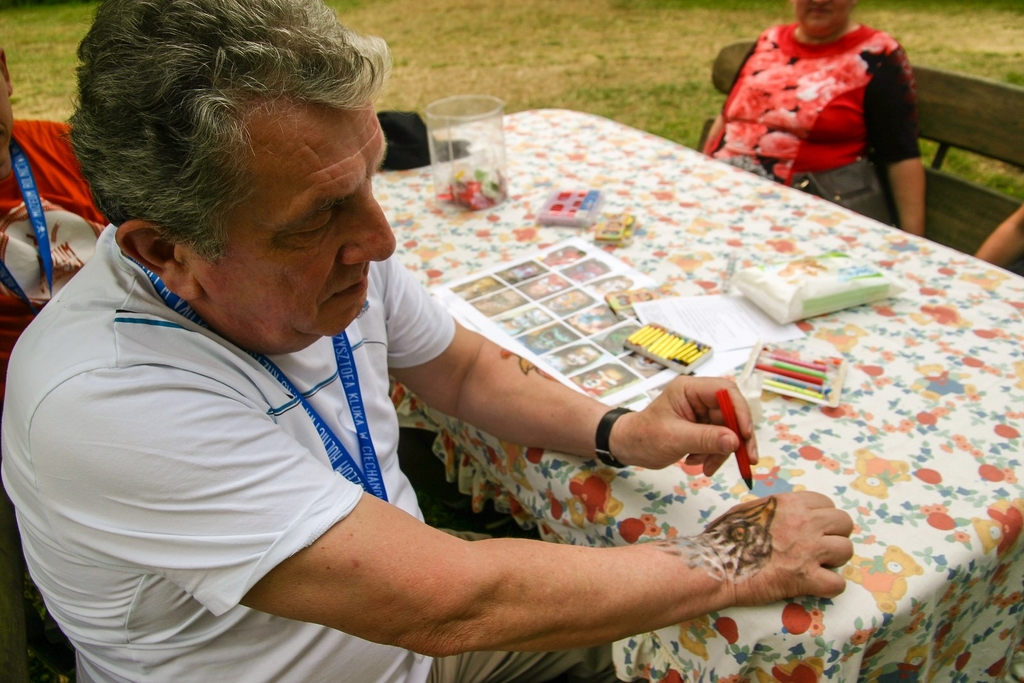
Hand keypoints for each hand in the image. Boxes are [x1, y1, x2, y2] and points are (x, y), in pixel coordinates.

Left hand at [610, 375, 756, 471]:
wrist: (629, 447)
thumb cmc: (643, 436)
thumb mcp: (674, 438)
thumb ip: (705, 439)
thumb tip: (735, 441)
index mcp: (689, 389)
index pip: (726, 391)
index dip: (740, 411)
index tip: (746, 435)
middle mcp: (699, 398)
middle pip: (732, 413)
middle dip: (738, 438)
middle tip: (746, 460)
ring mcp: (702, 413)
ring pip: (728, 430)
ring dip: (722, 451)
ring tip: (705, 466)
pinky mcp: (703, 428)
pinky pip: (720, 440)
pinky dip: (714, 455)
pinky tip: (697, 462)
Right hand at [691, 492, 853, 603]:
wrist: (716, 564)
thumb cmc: (724, 537)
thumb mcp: (747, 509)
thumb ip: (773, 509)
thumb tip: (782, 514)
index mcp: (790, 503)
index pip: (827, 503)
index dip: (821, 518)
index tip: (812, 529)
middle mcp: (805, 522)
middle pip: (844, 523)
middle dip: (834, 535)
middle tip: (818, 548)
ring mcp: (809, 550)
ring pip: (846, 550)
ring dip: (833, 560)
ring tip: (815, 566)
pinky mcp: (807, 578)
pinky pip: (837, 583)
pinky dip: (827, 587)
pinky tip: (813, 585)